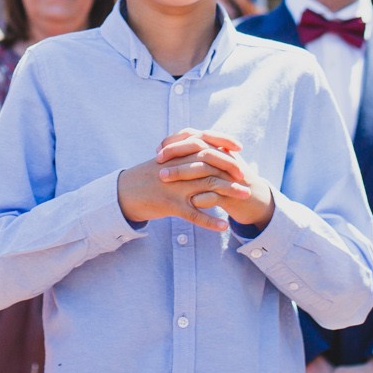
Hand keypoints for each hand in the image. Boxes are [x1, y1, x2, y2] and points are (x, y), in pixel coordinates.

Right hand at [117, 129, 258, 230]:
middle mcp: (177, 168)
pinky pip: (194, 214)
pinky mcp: (171, 205)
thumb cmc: (146, 176)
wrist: (124, 192)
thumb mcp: (164, 160)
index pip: (206, 146)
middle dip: (232, 171)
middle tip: (248, 177)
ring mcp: (175, 187)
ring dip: (229, 192)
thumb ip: (182, 152)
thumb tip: (203, 146)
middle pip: (211, 166)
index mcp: (176, 154)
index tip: (240, 150)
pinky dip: (210, 221)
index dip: (224, 146)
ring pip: (208, 188)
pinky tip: (223, 226)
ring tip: (245, 197)